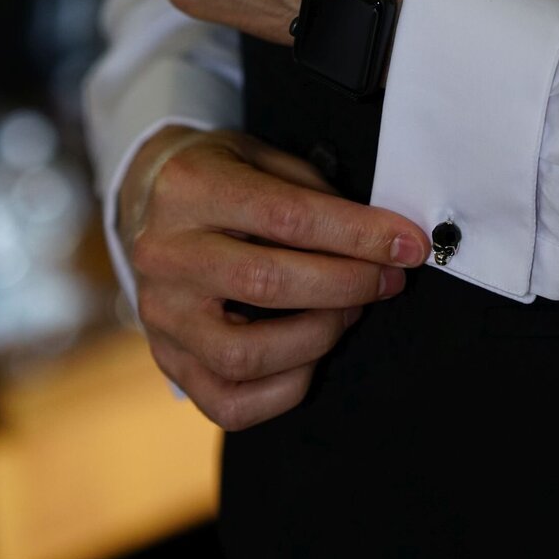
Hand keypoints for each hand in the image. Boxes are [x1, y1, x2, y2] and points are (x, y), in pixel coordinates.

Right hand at [117, 124, 432, 429]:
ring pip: (245, 354)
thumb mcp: (260, 155)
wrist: (149, 201)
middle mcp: (165, 255)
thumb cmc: (222, 176)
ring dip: (319, 337)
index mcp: (190, 190)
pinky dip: (286, 389)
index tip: (409, 245)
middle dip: (348, 284)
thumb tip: (380, 235)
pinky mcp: (167, 360)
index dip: (359, 235)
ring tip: (351, 311)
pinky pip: (229, 403)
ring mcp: (160, 316)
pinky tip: (314, 354)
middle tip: (389, 280)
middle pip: (268, 284)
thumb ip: (312, 191)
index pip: (288, 218)